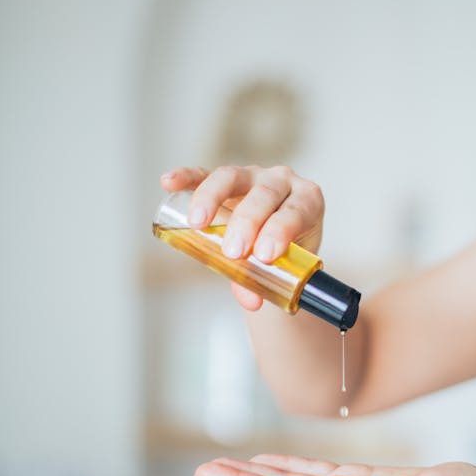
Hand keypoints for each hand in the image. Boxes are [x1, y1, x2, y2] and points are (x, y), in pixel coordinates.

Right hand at [160, 164, 324, 310]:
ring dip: (213, 198)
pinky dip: (186, 177)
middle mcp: (282, 181)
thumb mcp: (283, 269)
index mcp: (307, 201)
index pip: (296, 210)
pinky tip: (168, 182)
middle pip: (264, 194)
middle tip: (234, 252)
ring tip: (198, 224)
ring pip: (232, 177)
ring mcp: (252, 175)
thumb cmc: (285, 254)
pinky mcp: (224, 178)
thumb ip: (264, 282)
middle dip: (247, 222)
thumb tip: (250, 301)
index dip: (281, 229)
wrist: (275, 242)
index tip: (265, 254)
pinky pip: (203, 173)